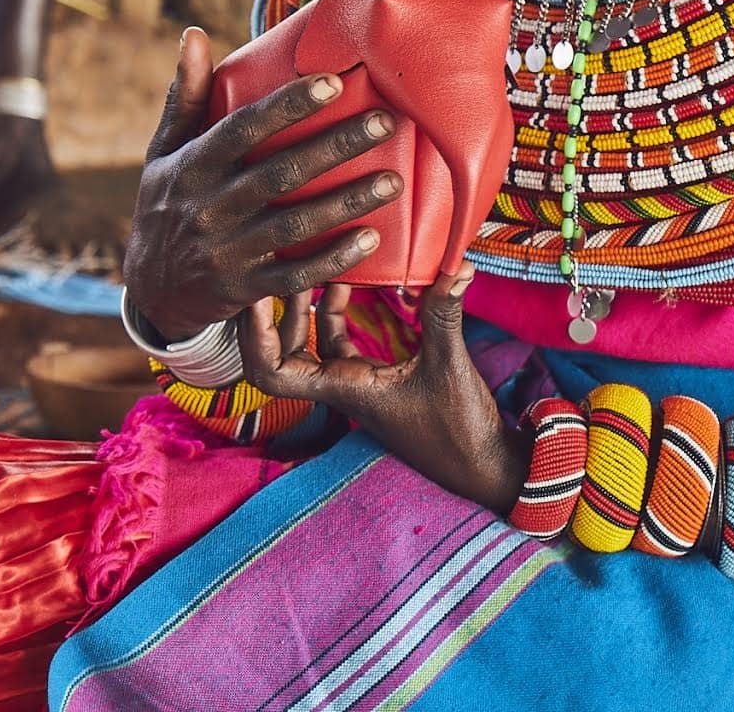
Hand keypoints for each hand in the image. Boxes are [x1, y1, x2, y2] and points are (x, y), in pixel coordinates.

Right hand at [122, 28, 401, 342]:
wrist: (151, 293)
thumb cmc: (167, 206)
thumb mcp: (164, 153)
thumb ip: (186, 97)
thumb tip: (193, 34)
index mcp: (193, 166)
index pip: (243, 129)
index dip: (288, 106)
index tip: (333, 82)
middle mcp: (210, 207)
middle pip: (280, 172)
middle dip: (336, 146)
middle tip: (386, 122)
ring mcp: (228, 251)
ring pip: (295, 223)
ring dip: (347, 202)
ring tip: (394, 181)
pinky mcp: (245, 289)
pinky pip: (294, 275)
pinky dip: (333, 260)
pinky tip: (371, 239)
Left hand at [241, 265, 528, 512]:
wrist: (480, 468)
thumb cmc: (459, 429)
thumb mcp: (449, 365)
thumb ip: (444, 313)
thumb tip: (455, 264)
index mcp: (342, 388)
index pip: (270, 371)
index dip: (253, 335)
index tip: (256, 293)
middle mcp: (338, 387)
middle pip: (277, 354)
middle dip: (272, 311)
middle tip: (281, 268)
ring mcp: (352, 384)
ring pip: (306, 345)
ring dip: (304, 307)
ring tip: (315, 265)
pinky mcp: (371, 380)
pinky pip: (336, 343)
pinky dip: (334, 313)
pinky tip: (350, 283)